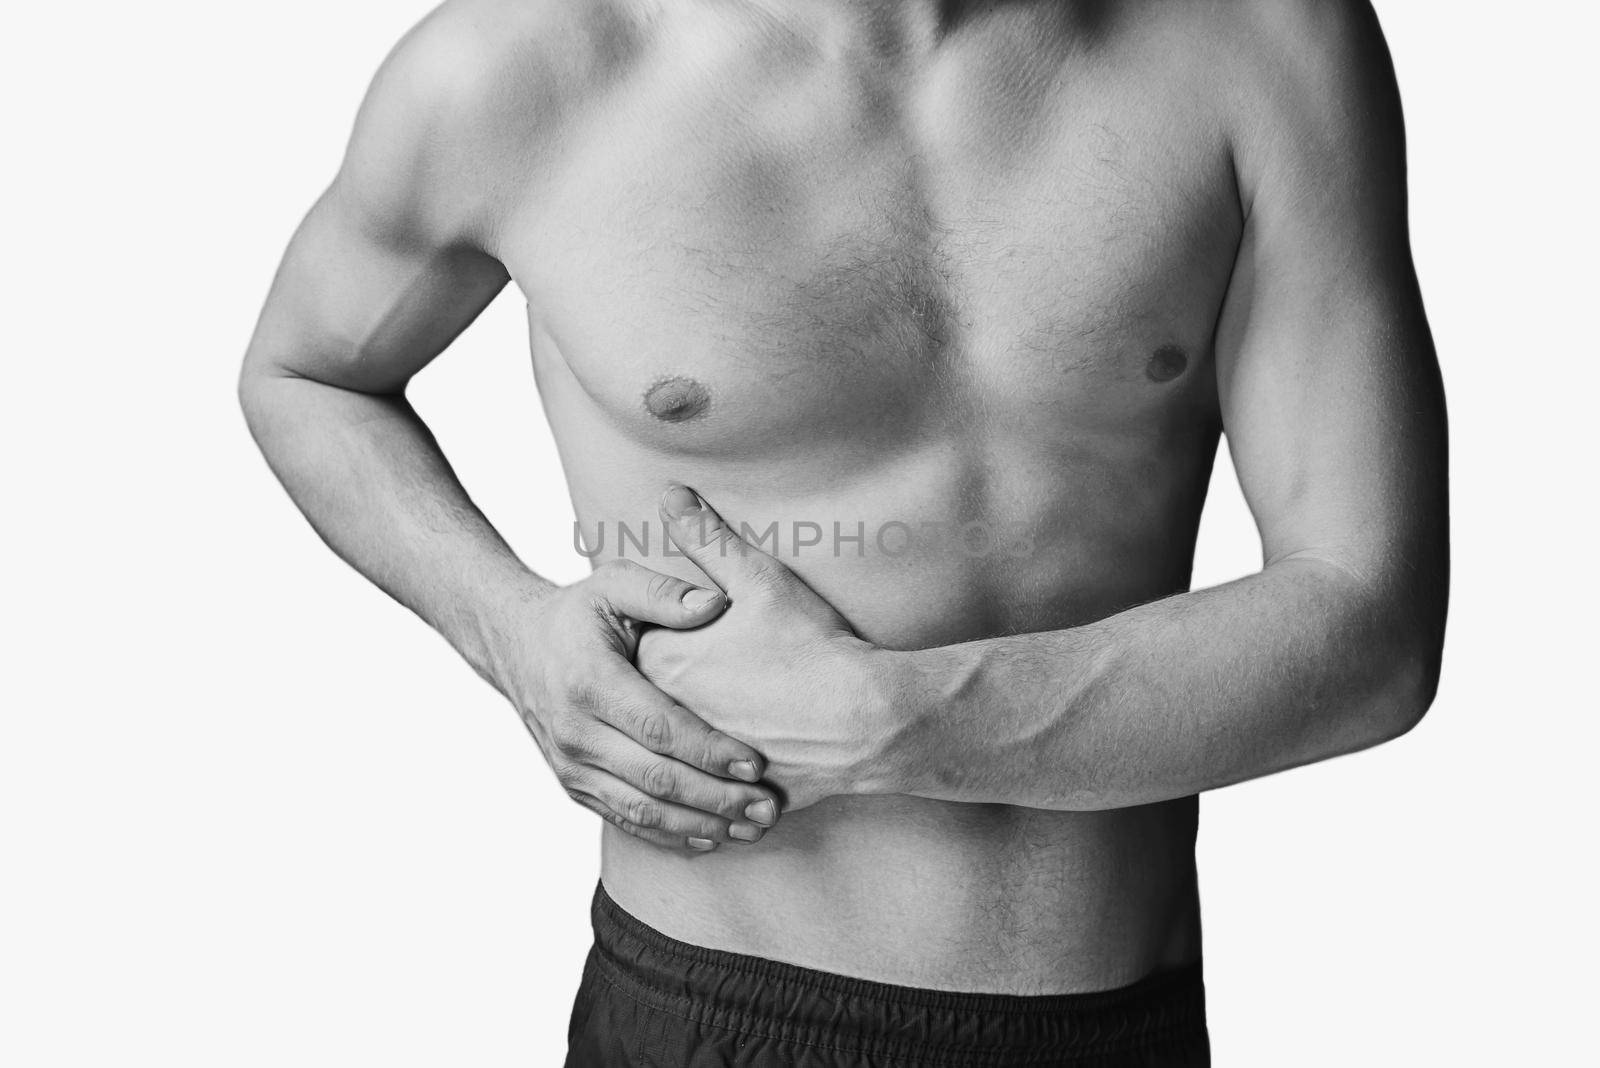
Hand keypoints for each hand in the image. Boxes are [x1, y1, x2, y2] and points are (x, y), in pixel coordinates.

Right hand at [504, 560, 781, 851]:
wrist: (515, 645)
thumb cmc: (578, 613)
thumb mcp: (614, 583)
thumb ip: (664, 593)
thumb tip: (717, 603)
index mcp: (589, 682)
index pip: (657, 727)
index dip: (708, 750)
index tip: (756, 764)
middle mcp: (576, 732)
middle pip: (656, 779)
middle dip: (717, 798)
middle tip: (767, 808)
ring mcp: (571, 766)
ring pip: (642, 811)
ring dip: (701, 825)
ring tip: (752, 830)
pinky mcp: (574, 786)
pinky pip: (625, 820)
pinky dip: (671, 835)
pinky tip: (713, 837)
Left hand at [636, 485, 892, 812]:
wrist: (867, 720)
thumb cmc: (811, 647)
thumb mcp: (758, 578)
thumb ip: (707, 538)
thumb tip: (671, 494)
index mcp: (663, 664)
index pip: (627, 646)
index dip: (649, 634)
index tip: (664, 630)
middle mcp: (672, 718)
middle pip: (646, 701)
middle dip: (660, 690)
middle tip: (695, 673)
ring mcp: (702, 763)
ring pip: (678, 754)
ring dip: (688, 742)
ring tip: (718, 723)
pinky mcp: (736, 796)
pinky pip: (716, 794)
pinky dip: (723, 785)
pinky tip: (743, 769)